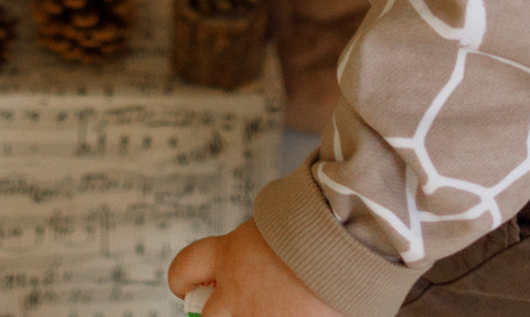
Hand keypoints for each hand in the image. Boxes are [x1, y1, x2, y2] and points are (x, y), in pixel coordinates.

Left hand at [169, 220, 345, 316]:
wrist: (346, 239)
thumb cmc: (317, 222)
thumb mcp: (275, 224)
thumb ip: (257, 246)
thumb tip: (258, 255)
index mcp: (230, 254)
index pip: (185, 268)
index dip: (183, 279)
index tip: (188, 285)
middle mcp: (236, 291)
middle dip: (217, 313)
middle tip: (231, 306)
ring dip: (258, 312)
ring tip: (284, 302)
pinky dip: (290, 316)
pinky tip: (304, 308)